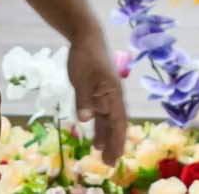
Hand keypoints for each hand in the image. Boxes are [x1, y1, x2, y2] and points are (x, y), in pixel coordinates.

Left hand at [67, 31, 127, 162]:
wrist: (86, 35)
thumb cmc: (85, 55)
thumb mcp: (81, 78)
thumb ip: (84, 100)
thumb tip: (86, 120)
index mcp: (113, 93)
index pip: (117, 121)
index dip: (116, 140)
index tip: (115, 156)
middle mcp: (113, 96)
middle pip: (115, 124)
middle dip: (114, 143)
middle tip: (109, 163)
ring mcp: (106, 94)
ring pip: (108, 120)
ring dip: (107, 137)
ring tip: (104, 156)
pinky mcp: (98, 92)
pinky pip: (101, 113)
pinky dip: (99, 126)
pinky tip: (94, 138)